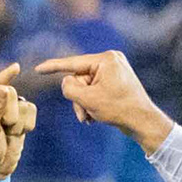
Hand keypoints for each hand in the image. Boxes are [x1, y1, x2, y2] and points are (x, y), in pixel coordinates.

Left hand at [0, 71, 34, 180]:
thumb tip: (4, 87)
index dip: (4, 78)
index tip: (16, 68)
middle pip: (11, 93)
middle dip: (11, 114)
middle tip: (2, 128)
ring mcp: (3, 105)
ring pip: (23, 103)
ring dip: (18, 123)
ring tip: (6, 134)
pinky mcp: (17, 114)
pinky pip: (31, 110)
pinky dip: (27, 125)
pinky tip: (15, 135)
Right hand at [34, 49, 170, 149]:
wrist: (144, 122)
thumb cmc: (119, 109)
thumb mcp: (88, 99)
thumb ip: (69, 88)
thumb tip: (66, 83)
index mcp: (106, 59)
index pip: (73, 63)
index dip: (53, 67)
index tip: (37, 69)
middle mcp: (111, 61)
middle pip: (79, 78)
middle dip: (79, 98)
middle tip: (84, 115)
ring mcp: (114, 71)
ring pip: (86, 87)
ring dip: (84, 103)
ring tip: (90, 118)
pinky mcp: (115, 81)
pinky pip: (95, 90)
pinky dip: (93, 103)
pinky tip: (96, 116)